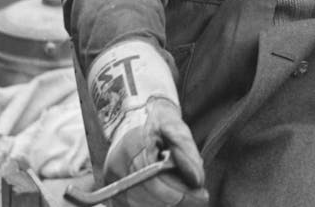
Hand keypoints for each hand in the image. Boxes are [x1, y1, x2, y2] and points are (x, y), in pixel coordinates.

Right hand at [89, 40, 207, 206]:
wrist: (135, 117)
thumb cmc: (158, 120)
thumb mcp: (176, 126)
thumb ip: (187, 151)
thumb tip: (197, 180)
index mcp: (133, 146)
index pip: (155, 182)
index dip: (179, 194)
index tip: (202, 195)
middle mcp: (117, 165)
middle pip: (148, 197)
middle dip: (176, 201)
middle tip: (199, 198)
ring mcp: (112, 178)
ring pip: (140, 203)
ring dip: (165, 204)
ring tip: (187, 197)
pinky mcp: (113, 188)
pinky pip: (133, 204)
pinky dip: (154, 204)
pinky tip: (171, 198)